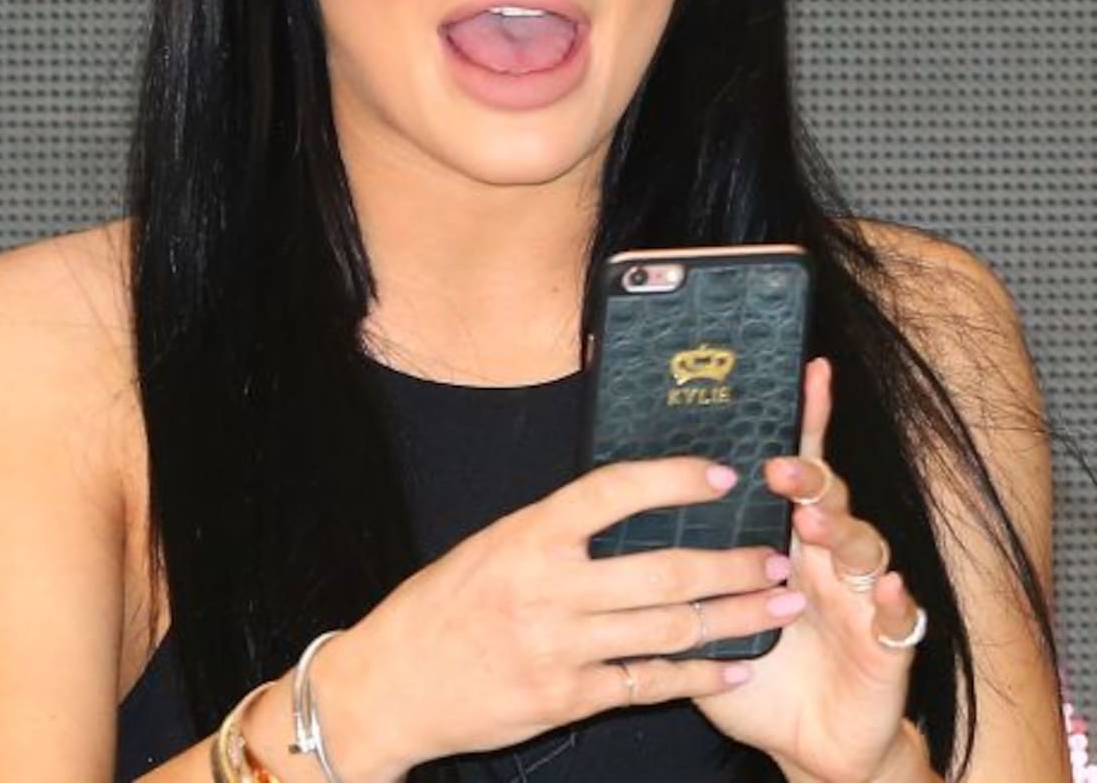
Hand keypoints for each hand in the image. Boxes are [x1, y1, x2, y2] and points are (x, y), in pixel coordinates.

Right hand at [318, 453, 806, 773]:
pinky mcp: (566, 699)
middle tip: (781, 557)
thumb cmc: (440, 604)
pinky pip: (647, 686)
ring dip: (734, 618)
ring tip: (783, 607)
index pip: (612, 492)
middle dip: (732, 565)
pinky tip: (738, 667)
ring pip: (668, 629)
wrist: (392, 683)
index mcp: (528, 535)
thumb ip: (553, 530)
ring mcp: (560, 648)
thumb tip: (623, 504)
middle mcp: (549, 588)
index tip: (722, 476)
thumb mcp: (491, 544)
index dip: (672, 480)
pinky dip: (699, 676)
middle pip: (662, 571)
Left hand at [693, 357, 933, 782]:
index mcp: (781, 538)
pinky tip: (886, 587)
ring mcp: (859, 596)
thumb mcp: (701, 614)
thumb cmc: (750, 670)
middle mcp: (823, 556)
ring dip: (841, 528)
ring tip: (813, 521)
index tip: (807, 372)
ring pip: (862, 545)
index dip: (806, 419)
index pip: (794, 468)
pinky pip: (898, 618)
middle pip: (827, 497)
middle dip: (808, 476)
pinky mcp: (886, 645)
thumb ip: (675, 567)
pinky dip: (895, 600)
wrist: (801, 742)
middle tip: (779, 469)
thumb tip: (619, 512)